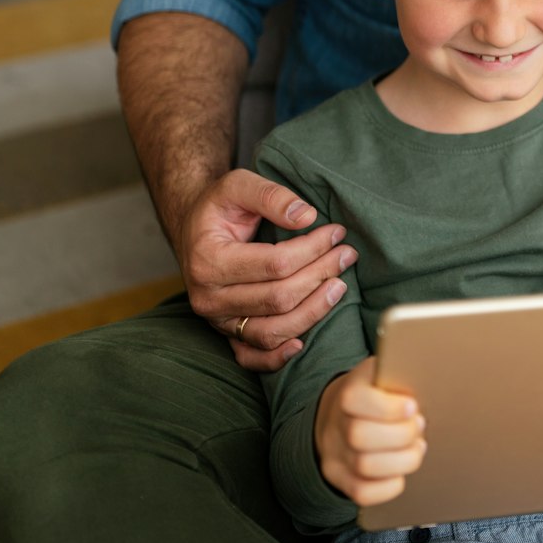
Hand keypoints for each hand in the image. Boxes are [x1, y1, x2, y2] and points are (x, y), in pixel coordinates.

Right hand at [177, 168, 355, 371]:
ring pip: (272, 331)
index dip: (313, 249)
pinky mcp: (226, 334)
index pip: (276, 264)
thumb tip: (307, 216)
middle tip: (347, 254)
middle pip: (279, 298)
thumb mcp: (238, 184)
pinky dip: (277, 357)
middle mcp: (209, 297)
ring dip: (312, 312)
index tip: (337, 232)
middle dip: (321, 275)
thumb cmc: (219, 207)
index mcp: (209, 260)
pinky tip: (303, 343)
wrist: (195, 231)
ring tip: (339, 287)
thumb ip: (271, 195)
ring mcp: (217, 320)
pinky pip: (250, 357)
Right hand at [314, 358, 425, 507]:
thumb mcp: (388, 373)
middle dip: (400, 434)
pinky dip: (389, 485)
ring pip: (364, 466)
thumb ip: (404, 375)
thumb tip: (436, 375)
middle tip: (419, 426)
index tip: (412, 406)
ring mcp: (335, 454)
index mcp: (349, 391)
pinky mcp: (341, 478)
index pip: (353, 399)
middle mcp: (336, 424)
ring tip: (416, 447)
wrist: (344, 414)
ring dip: (401, 459)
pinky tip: (401, 471)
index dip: (386, 407)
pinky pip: (362, 493)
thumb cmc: (381, 393)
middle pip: (359, 436)